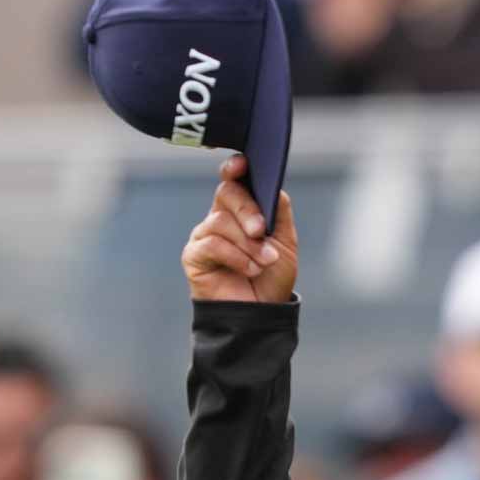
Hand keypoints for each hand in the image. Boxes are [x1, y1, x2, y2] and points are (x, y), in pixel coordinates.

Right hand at [182, 155, 296, 303]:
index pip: (233, 181)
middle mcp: (220, 218)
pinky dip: (236, 256)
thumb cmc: (271, 279)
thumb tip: (274, 187)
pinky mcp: (194, 256)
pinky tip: (250, 269)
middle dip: (248, 210)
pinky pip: (212, 244)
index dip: (234, 168)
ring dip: (248, 243)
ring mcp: (204, 236)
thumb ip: (280, 213)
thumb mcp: (285, 243)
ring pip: (221, 222)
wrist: (261, 314)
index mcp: (241, 210)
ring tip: (264, 262)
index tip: (242, 164)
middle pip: (227, 194)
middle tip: (262, 230)